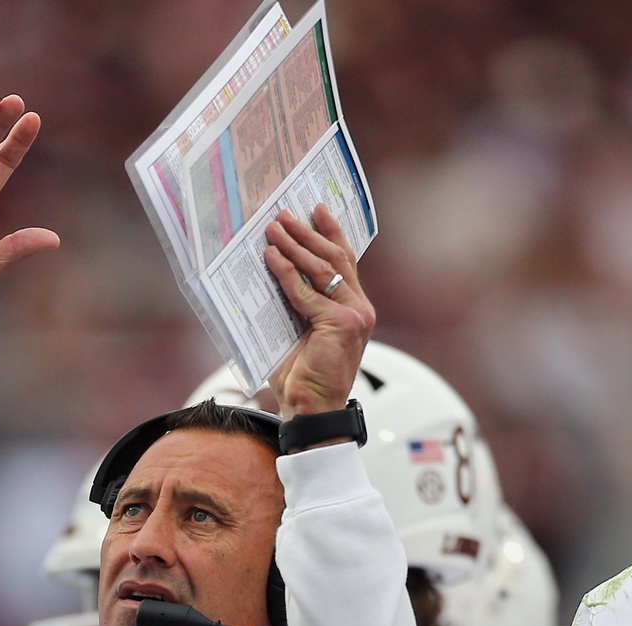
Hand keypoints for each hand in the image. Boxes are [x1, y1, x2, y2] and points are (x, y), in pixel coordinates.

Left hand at [263, 205, 375, 421]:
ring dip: (295, 246)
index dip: (332, 232)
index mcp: (355, 309)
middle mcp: (360, 309)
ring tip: (274, 229)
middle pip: (336, 259)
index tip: (318, 210)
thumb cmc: (303, 376)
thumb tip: (277, 269)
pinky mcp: (340, 325)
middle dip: (308, 233)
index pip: (346, 261)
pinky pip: (307, 293)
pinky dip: (287, 274)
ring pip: (323, 270)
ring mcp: (354, 316)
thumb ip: (301, 303)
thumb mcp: (303, 330)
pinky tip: (272, 258)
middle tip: (285, 216)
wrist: (310, 409)